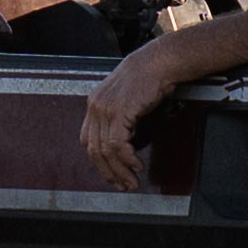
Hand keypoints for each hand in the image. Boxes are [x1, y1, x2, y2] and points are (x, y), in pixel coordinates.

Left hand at [78, 32, 193, 188]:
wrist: (159, 62)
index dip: (99, 162)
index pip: (88, 141)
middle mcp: (95, 107)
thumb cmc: (149, 80)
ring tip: (133, 181)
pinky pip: (118, 144)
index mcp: (94, 104)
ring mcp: (105, 109)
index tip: (112, 175)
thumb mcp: (127, 101)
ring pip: (106, 151)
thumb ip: (120, 121)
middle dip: (109, 172)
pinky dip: (127, 159)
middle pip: (94, 150)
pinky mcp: (118, 112)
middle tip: (123, 185)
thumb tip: (125, 148)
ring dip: (120, 170)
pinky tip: (137, 165)